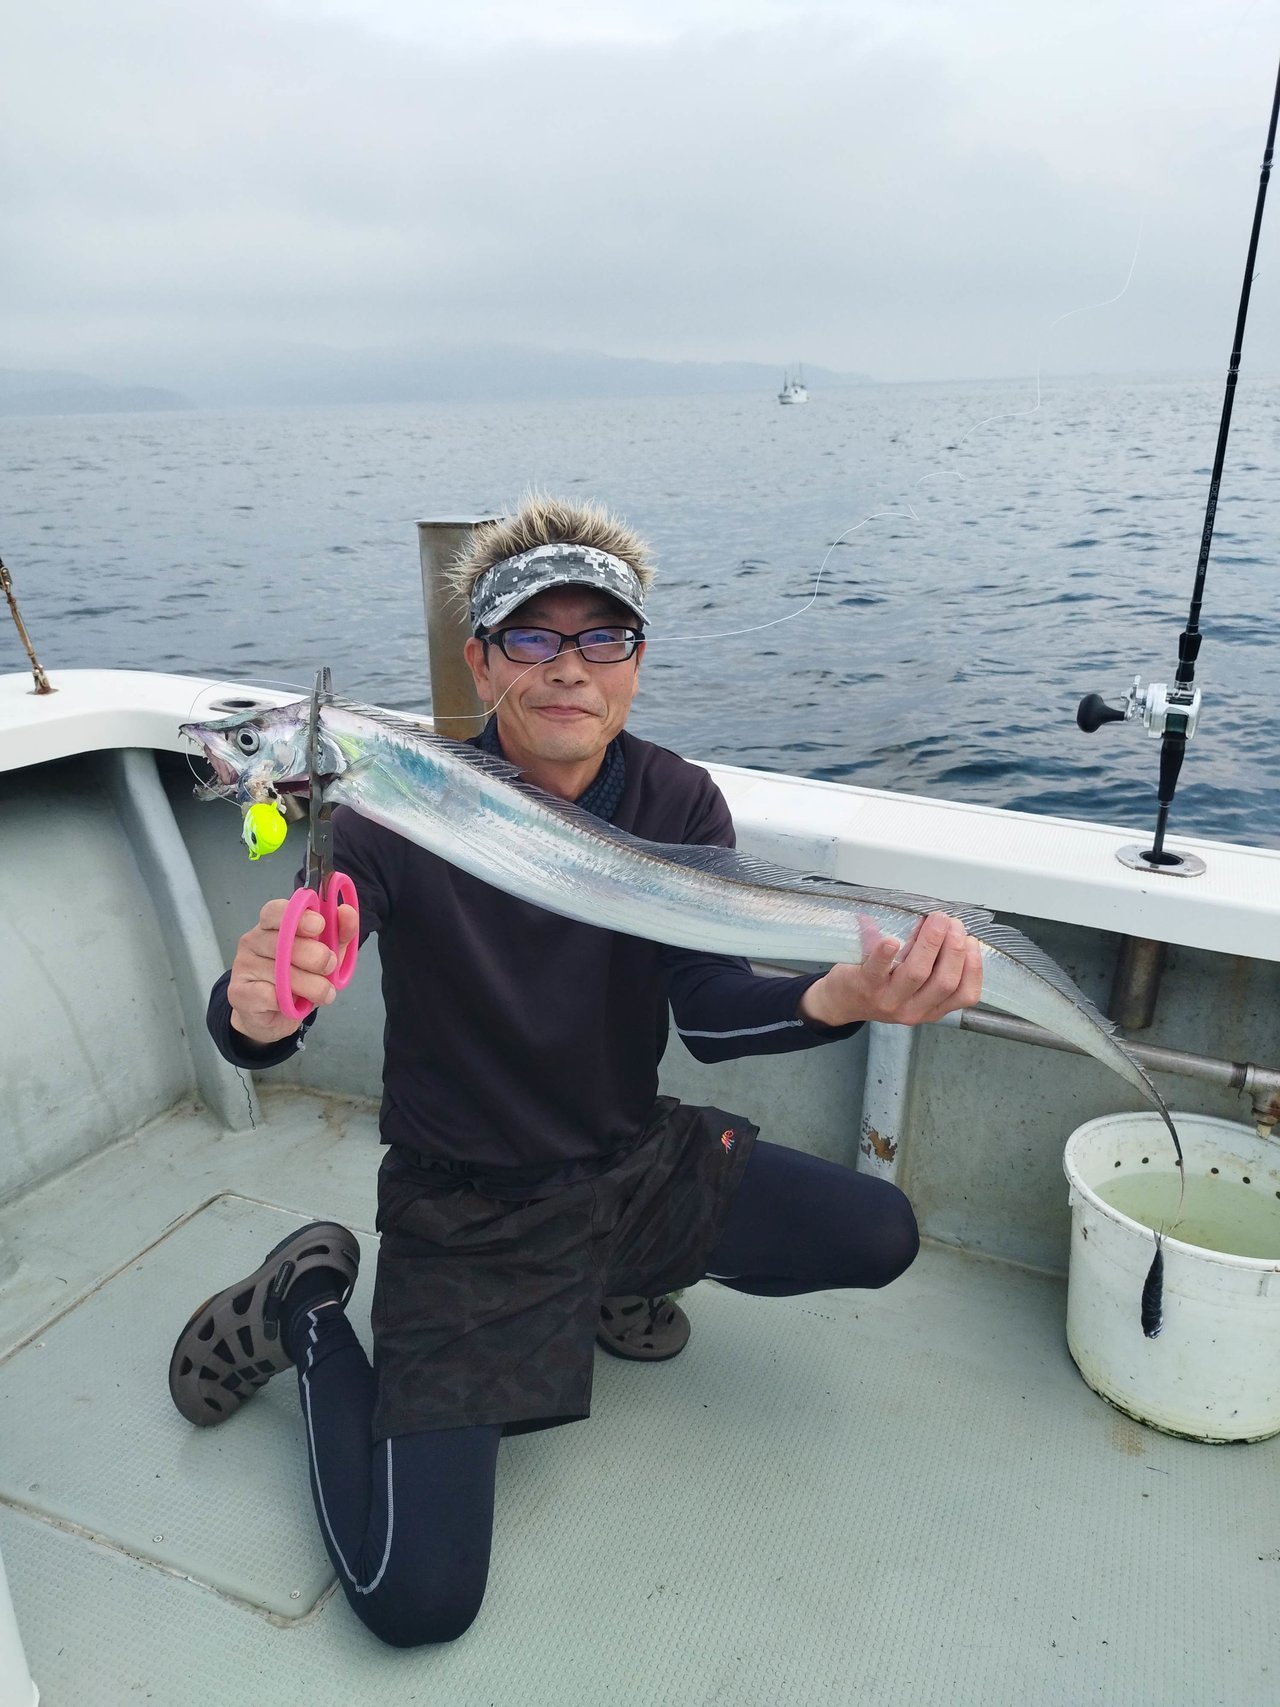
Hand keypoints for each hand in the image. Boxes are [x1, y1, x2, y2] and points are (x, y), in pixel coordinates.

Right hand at [228, 898, 359, 1044]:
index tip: (320, 925)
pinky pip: (268, 994)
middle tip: (330, 966)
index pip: (276, 910)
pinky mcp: (240, 992)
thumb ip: (338, 934)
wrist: (274, 1017)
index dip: (298, 915)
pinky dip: (288, 1001)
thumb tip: (347, 912)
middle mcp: (253, 940)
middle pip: (281, 940)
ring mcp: (243, 965)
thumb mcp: (327, 954)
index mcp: (272, 925)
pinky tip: (294, 1003)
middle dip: (315, 956)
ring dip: (311, 985)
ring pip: (280, 971)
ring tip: (324, 993)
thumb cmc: (300, 980)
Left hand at [798, 911, 982, 1029]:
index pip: (964, 995)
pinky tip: (892, 940)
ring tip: (935, 920)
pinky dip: (885, 954)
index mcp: (931, 1009)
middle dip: (954, 949)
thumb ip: (932, 960)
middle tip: (953, 923)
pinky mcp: (864, 986)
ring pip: (917, 974)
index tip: (972, 941)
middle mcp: (913, 1010)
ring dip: (930, 943)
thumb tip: (947, 924)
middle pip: (944, 981)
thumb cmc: (883, 986)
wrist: (841, 1001)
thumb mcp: (914, 983)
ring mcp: (888, 1000)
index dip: (973, 967)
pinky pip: (877, 970)